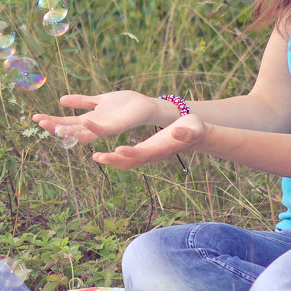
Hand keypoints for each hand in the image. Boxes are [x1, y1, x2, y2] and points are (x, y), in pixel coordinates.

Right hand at [32, 90, 160, 145]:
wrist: (145, 106)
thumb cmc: (123, 104)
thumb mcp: (98, 101)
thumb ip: (81, 101)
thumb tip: (61, 100)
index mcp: (89, 120)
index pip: (66, 122)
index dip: (51, 121)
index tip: (35, 116)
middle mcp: (94, 127)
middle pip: (70, 130)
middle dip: (54, 126)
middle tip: (38, 121)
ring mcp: (105, 128)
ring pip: (83, 133)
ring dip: (68, 130)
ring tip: (52, 125)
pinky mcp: (117, 127)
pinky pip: (103, 129)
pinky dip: (93, 126)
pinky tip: (83, 120)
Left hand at [92, 114, 207, 169]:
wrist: (195, 136)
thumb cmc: (195, 130)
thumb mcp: (194, 128)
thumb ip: (186, 132)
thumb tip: (177, 131)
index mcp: (162, 150)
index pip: (144, 153)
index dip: (131, 153)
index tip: (118, 149)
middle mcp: (153, 155)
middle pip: (131, 162)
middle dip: (114, 160)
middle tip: (97, 157)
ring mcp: (148, 155)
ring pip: (127, 162)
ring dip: (111, 161)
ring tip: (95, 157)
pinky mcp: (144, 151)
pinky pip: (127, 158)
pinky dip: (114, 157)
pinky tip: (101, 153)